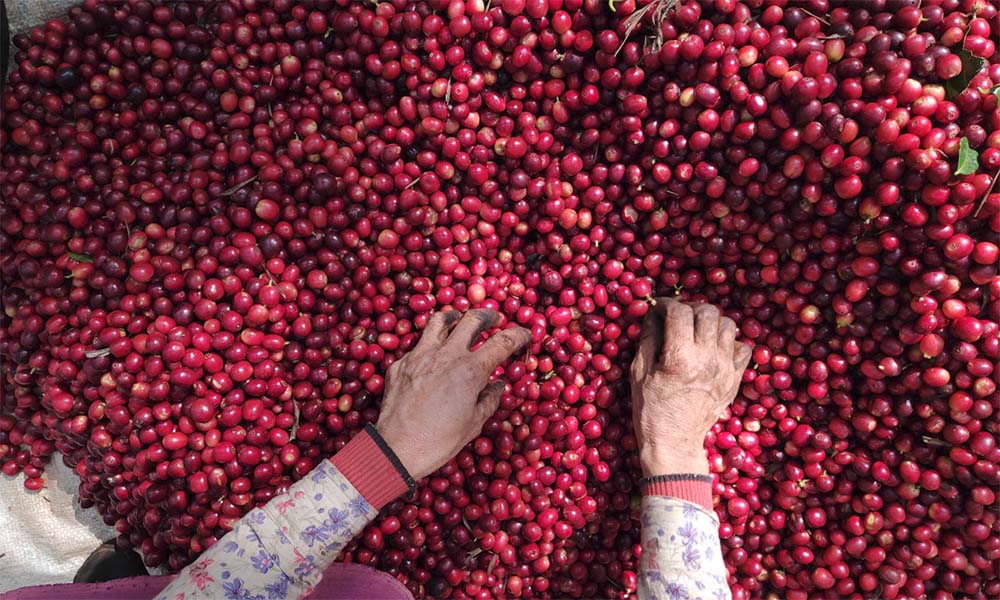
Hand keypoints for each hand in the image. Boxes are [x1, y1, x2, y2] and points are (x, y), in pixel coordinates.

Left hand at [376, 308, 530, 479]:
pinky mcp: (401, 363)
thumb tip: (497, 385)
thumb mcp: (474, 423)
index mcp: (470, 371)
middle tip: (495, 319)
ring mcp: (420, 355)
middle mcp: (446, 355)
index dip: (519, 335)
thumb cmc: (439, 441)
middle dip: (489, 315)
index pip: (502, 342)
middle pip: (472, 319)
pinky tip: (433, 356)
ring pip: (439, 321)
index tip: (526, 335)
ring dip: (455, 317)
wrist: (397, 449)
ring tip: (460, 320)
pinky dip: (431, 344)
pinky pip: (419, 345)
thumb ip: (489, 399)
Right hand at [630, 298, 750, 476]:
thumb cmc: (650, 409)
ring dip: (709, 322)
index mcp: (679, 358)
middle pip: (707, 311)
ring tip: (696, 330)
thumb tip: (653, 313)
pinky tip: (713, 348)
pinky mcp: (735, 378)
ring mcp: (725, 369)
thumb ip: (648, 338)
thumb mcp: (639, 372)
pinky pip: (742, 347)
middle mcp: (707, 359)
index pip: (679, 312)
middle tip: (677, 316)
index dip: (665, 303)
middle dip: (689, 308)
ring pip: (727, 324)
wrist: (674, 442)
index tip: (658, 308)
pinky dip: (728, 342)